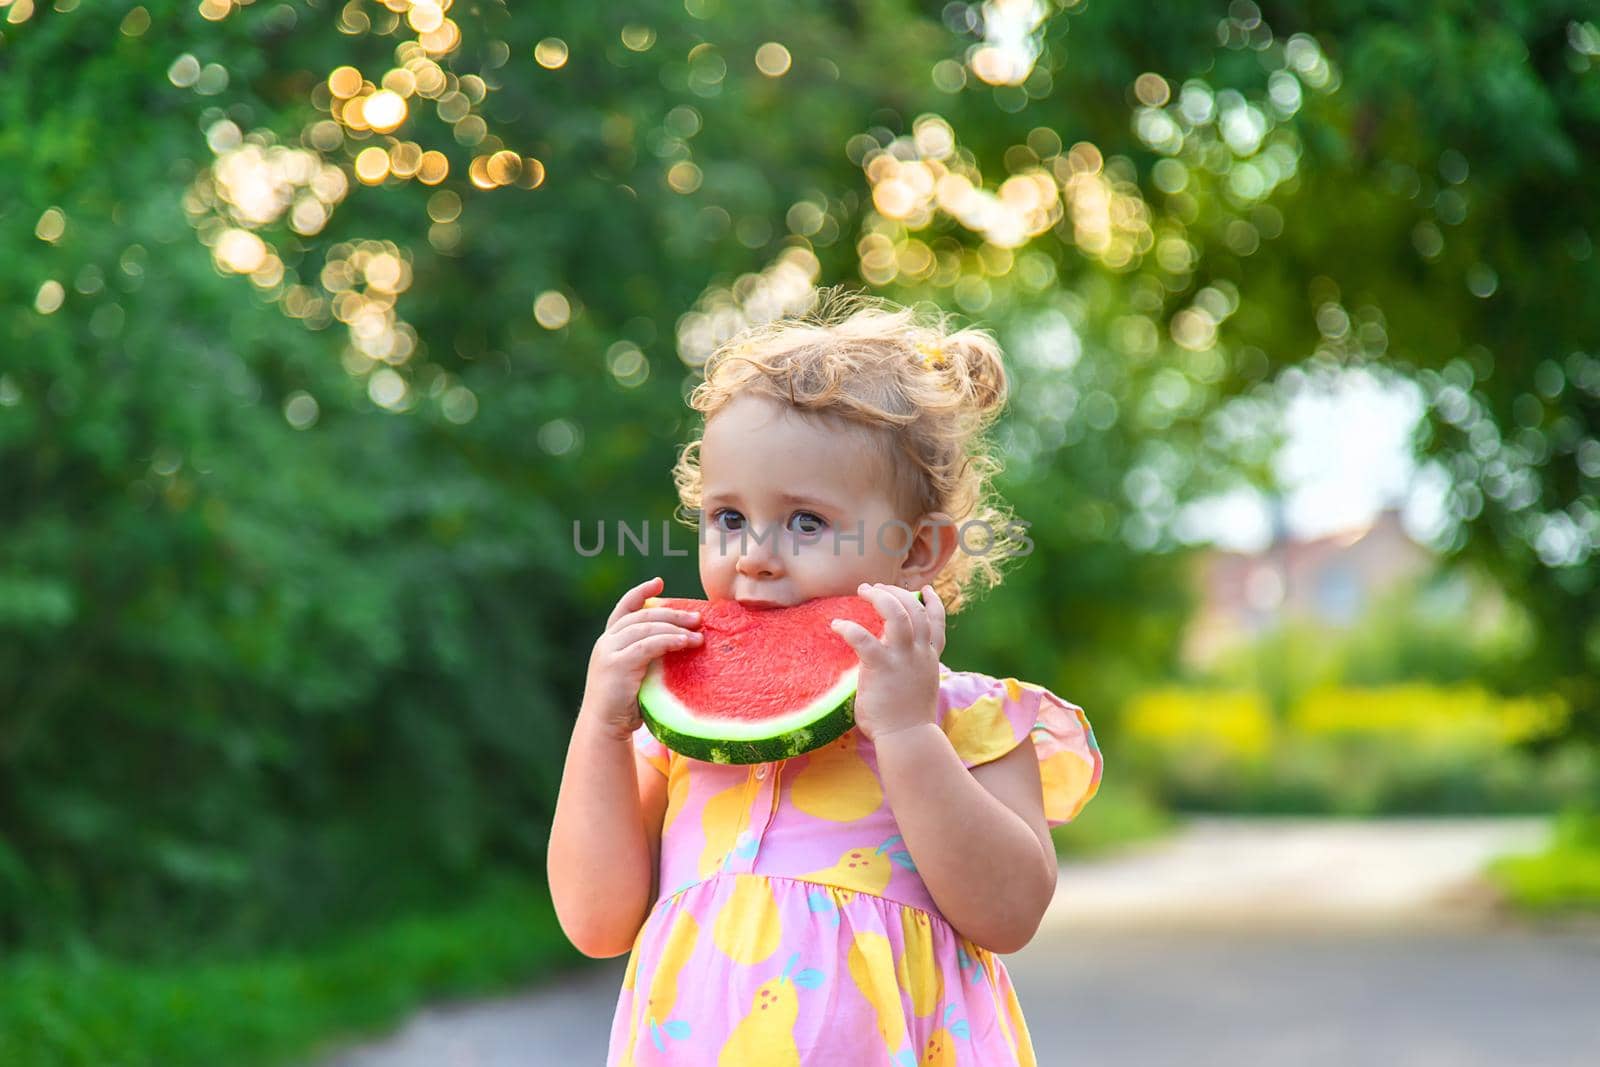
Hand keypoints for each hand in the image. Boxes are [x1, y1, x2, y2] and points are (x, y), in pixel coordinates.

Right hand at [581, 575, 702, 740]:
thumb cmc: (625, 705)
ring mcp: (609, 651)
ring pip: (647, 628)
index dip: (640, 593)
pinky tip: (686, 642)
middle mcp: (606, 642)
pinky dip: (670, 640)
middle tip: (698, 617)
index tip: (659, 582)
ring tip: (698, 633)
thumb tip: (682, 643)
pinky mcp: (617, 664)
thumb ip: (648, 657)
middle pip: (642, 616)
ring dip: (676, 627)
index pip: (624, 609)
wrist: (604, 728)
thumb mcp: (635, 674)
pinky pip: (649, 645)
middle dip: (672, 613)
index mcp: (609, 641)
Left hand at [830, 582, 946, 744]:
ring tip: (864, 590)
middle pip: (915, 610)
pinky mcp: (882, 666)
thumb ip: (909, 671)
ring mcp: (903, 658)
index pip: (937, 623)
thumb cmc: (907, 720)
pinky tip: (837, 624)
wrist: (908, 738)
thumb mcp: (917, 687)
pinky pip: (864, 638)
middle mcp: (920, 653)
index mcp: (929, 658)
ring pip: (898, 614)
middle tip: (877, 587)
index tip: (924, 590)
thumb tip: (893, 667)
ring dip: (880, 597)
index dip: (932, 603)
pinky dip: (849, 628)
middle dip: (896, 593)